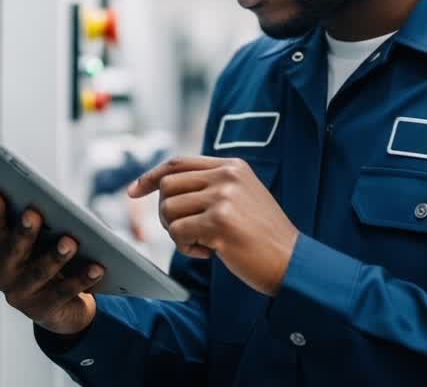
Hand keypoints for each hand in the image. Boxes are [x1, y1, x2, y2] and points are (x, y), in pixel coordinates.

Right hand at [0, 190, 105, 335]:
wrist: (61, 310)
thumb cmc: (48, 263)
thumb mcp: (39, 246)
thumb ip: (39, 229)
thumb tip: (56, 207)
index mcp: (0, 253)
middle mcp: (5, 276)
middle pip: (14, 251)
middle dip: (24, 232)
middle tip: (33, 213)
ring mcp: (22, 296)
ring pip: (39, 273)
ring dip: (55, 256)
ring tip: (70, 242)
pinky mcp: (44, 312)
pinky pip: (65, 292)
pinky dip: (82, 278)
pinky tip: (97, 267)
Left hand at [128, 156, 298, 295]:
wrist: (293, 263)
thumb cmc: (263, 238)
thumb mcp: (241, 198)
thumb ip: (211, 187)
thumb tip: (165, 188)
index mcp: (232, 166)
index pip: (178, 163)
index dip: (151, 176)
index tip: (133, 191)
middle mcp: (227, 175)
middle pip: (168, 186)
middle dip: (166, 213)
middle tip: (186, 233)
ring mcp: (224, 196)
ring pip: (169, 210)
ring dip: (178, 233)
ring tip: (204, 243)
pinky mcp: (219, 221)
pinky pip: (178, 232)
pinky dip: (186, 248)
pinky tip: (210, 253)